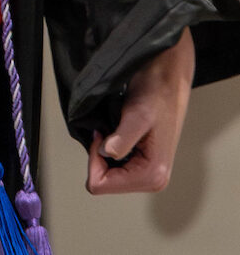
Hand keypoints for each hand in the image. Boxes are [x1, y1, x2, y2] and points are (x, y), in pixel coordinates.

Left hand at [86, 27, 194, 193]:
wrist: (169, 78)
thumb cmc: (157, 92)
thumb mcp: (137, 114)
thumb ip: (122, 139)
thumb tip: (105, 153)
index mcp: (152, 176)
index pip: (100, 184)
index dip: (94, 158)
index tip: (102, 133)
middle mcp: (152, 180)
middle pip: (104, 182)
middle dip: (99, 155)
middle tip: (109, 128)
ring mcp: (148, 174)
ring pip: (108, 174)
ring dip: (105, 150)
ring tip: (116, 127)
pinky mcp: (144, 164)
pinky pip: (115, 165)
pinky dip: (111, 147)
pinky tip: (119, 131)